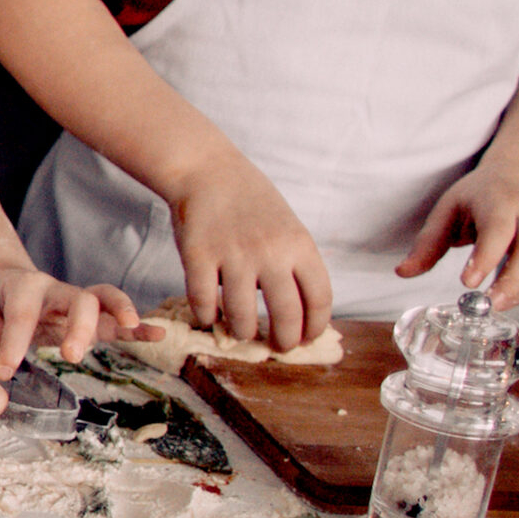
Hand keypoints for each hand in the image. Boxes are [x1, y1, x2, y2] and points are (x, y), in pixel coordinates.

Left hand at [0, 265, 139, 375]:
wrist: (8, 279)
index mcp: (25, 287)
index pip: (24, 315)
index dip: (14, 344)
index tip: (3, 372)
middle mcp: (57, 290)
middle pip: (78, 301)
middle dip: (78, 327)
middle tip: (71, 356)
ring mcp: (78, 300)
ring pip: (105, 299)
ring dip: (121, 312)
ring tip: (131, 327)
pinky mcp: (93, 314)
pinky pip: (119, 317)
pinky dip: (140, 326)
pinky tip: (158, 334)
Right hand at [164, 155, 332, 350]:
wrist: (208, 171)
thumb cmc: (251, 201)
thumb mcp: (288, 227)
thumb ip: (296, 263)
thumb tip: (302, 311)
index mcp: (299, 245)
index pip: (319, 298)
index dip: (316, 326)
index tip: (308, 338)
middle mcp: (270, 252)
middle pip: (286, 315)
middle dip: (284, 340)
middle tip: (277, 346)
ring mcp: (233, 255)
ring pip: (242, 316)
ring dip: (243, 332)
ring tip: (242, 332)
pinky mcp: (199, 257)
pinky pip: (203, 302)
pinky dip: (207, 316)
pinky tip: (210, 315)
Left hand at [398, 158, 518, 306]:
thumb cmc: (479, 197)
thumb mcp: (448, 209)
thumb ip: (427, 243)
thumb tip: (404, 272)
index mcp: (500, 200)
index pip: (499, 228)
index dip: (486, 256)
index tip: (467, 282)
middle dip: (514, 281)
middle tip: (489, 304)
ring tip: (498, 303)